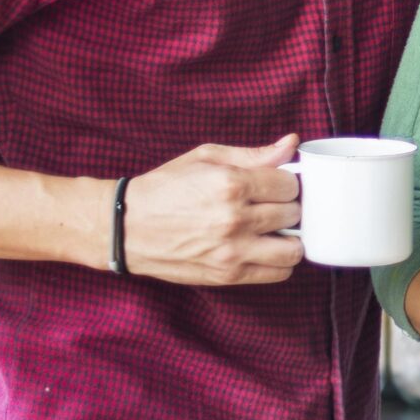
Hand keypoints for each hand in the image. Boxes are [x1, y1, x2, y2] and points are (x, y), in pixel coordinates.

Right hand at [118, 136, 305, 285]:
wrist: (126, 227)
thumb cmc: (165, 188)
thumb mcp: (205, 158)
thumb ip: (253, 154)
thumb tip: (291, 144)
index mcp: (230, 184)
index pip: (289, 185)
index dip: (285, 183)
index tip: (274, 186)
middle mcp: (235, 219)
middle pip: (293, 214)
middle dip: (286, 207)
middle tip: (271, 206)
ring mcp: (233, 250)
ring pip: (293, 248)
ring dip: (290, 238)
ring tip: (274, 230)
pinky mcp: (228, 275)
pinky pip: (278, 273)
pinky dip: (279, 263)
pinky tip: (265, 249)